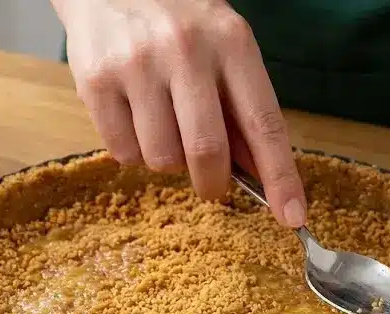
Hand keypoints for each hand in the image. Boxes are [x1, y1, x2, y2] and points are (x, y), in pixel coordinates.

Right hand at [53, 0, 306, 227]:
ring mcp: (137, 65)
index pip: (264, 123)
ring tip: (163, 126)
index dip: (280, 177)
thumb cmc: (179, 21)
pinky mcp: (96, 81)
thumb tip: (261, 176)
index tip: (292, 216)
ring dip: (167, 162)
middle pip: (206, 151)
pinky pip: (122, 152)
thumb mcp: (224, 47)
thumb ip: (241, 106)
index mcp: (231, 43)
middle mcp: (185, 51)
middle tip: (210, 184)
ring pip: (161, 159)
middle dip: (212, 183)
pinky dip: (133, 151)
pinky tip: (134, 117)